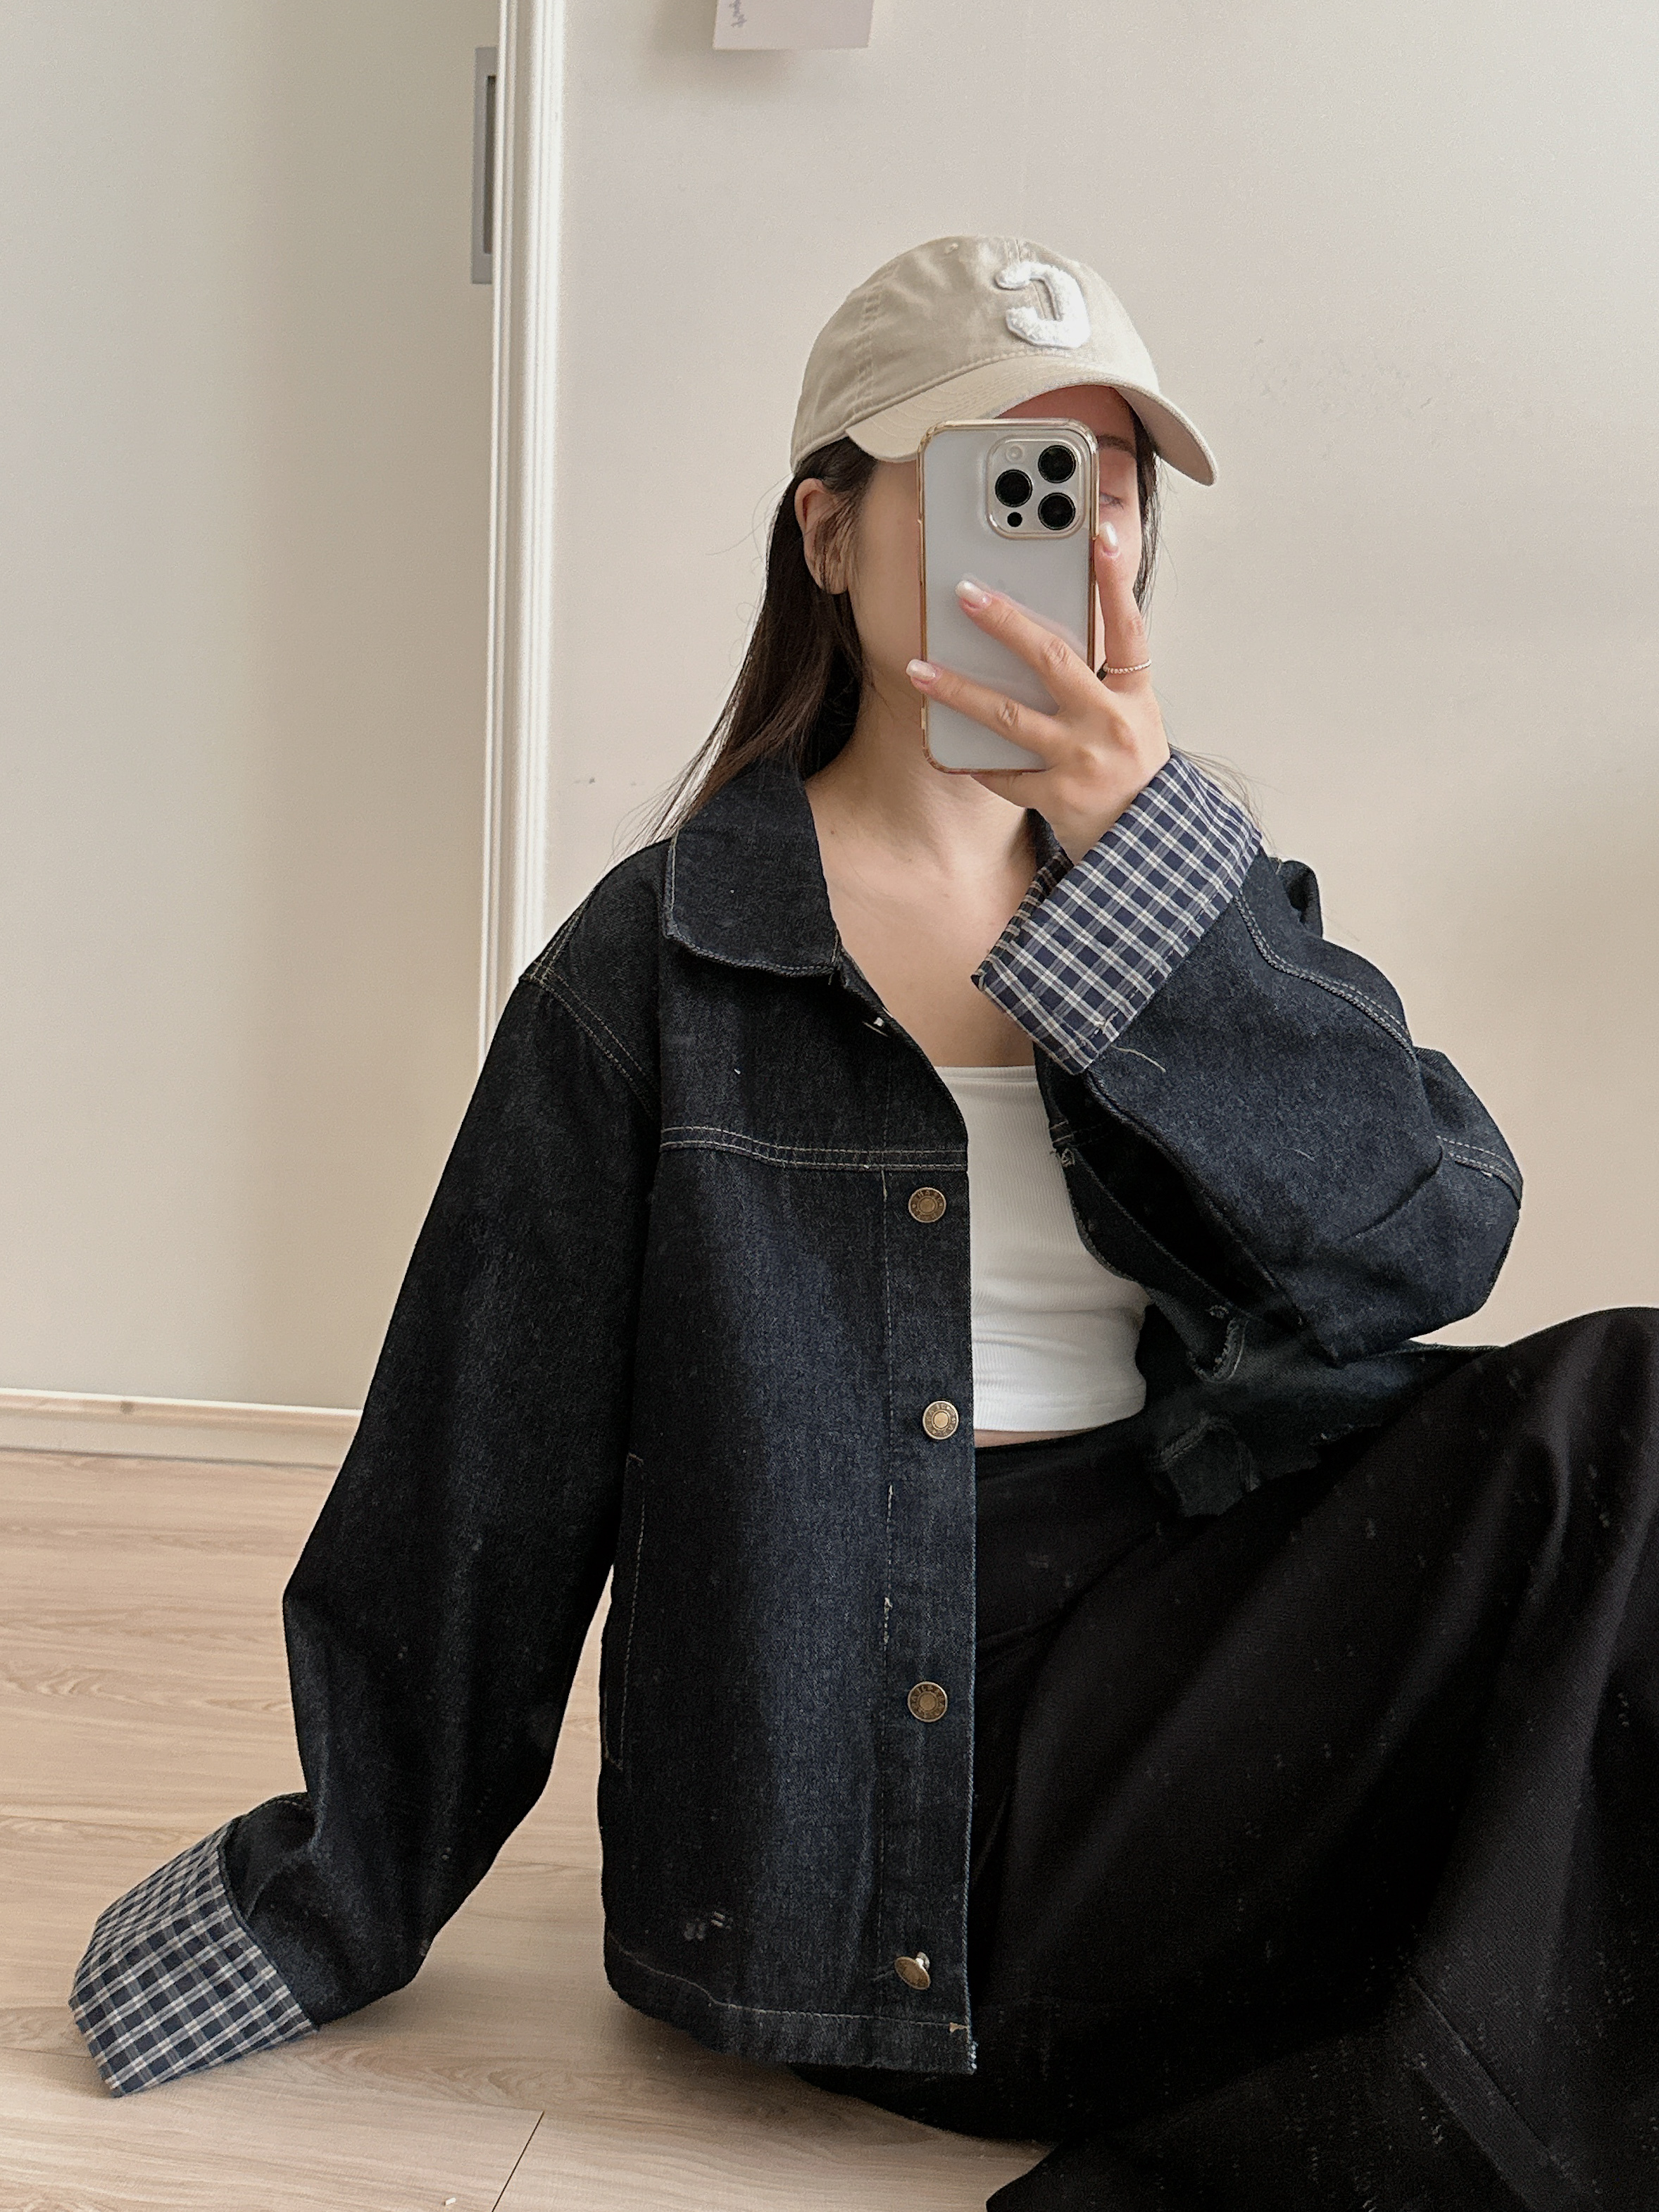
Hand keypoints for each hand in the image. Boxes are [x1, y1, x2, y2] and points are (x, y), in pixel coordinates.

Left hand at [906, 522, 1170, 863]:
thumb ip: (1101, 679)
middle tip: (965, 592)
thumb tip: (1041, 635)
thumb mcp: (1133, 717)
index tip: (1095, 535)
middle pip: (1053, 660)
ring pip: (1010, 717)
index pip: (1128, 627)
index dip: (1114, 580)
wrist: (1145, 841)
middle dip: (1005, 623)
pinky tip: (942, 747)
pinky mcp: (1058, 797)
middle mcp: (1111, 723)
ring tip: (920, 669)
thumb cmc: (1132, 771)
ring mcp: (1083, 761)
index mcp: (1135, 697)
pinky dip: (972, 760)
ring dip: (959, 690)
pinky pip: (1003, 774)